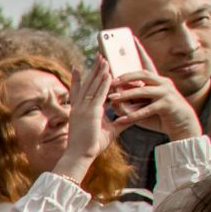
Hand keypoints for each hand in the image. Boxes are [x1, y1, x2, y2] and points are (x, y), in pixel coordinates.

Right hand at [54, 55, 115, 180]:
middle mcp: (79, 107)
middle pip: (87, 84)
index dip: (79, 79)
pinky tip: (110, 74)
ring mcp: (83, 109)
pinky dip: (104, 84)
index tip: (79, 67)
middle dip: (93, 70)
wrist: (80, 155)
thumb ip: (120, 122)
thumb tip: (131, 118)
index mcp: (79, 111)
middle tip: (99, 56)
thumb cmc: (91, 146)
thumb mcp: (109, 131)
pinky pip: (99, 94)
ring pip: (92, 86)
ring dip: (99, 72)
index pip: (78, 91)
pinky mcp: (91, 112)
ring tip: (104, 59)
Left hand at [111, 40, 199, 140]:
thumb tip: (111, 99)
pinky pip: (147, 109)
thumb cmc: (158, 114)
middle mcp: (162, 83)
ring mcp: (166, 93)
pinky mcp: (168, 105)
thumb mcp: (142, 106)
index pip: (147, 63)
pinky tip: (120, 120)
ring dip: (126, 95)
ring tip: (112, 98)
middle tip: (110, 79)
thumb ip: (128, 102)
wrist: (181, 125)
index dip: (140, 51)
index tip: (132, 39)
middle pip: (142, 74)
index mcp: (156, 80)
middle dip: (125, 76)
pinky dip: (133, 115)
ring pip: (143, 91)